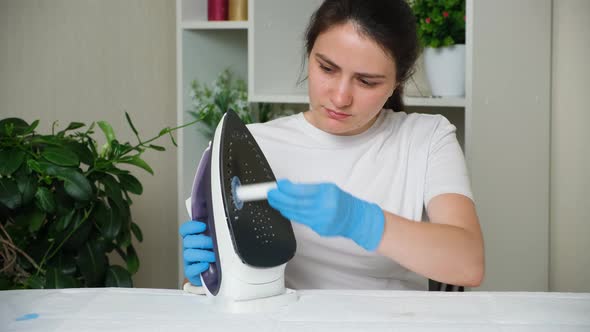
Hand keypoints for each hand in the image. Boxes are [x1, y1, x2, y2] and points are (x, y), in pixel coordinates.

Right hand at [179, 220, 214, 285]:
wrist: (213, 274)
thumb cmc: (214, 255)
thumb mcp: (214, 242)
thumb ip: (213, 234)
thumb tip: (220, 226)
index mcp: (193, 238)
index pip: (186, 229)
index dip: (192, 226)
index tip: (203, 226)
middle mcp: (189, 248)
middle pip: (188, 241)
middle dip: (202, 241)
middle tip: (213, 244)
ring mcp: (188, 261)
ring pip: (188, 254)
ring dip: (203, 254)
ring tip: (213, 257)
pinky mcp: (190, 272)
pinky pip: (190, 269)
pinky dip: (199, 267)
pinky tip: (207, 265)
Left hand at [267, 179, 384, 250]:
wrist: (355, 219)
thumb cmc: (341, 200)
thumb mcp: (327, 188)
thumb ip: (308, 189)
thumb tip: (288, 188)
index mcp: (326, 193)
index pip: (300, 191)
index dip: (286, 188)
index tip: (278, 185)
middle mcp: (323, 207)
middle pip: (295, 203)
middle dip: (279, 198)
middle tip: (270, 193)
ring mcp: (320, 220)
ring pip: (295, 213)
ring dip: (282, 206)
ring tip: (274, 200)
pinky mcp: (318, 229)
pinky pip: (300, 220)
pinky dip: (290, 214)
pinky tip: (285, 209)